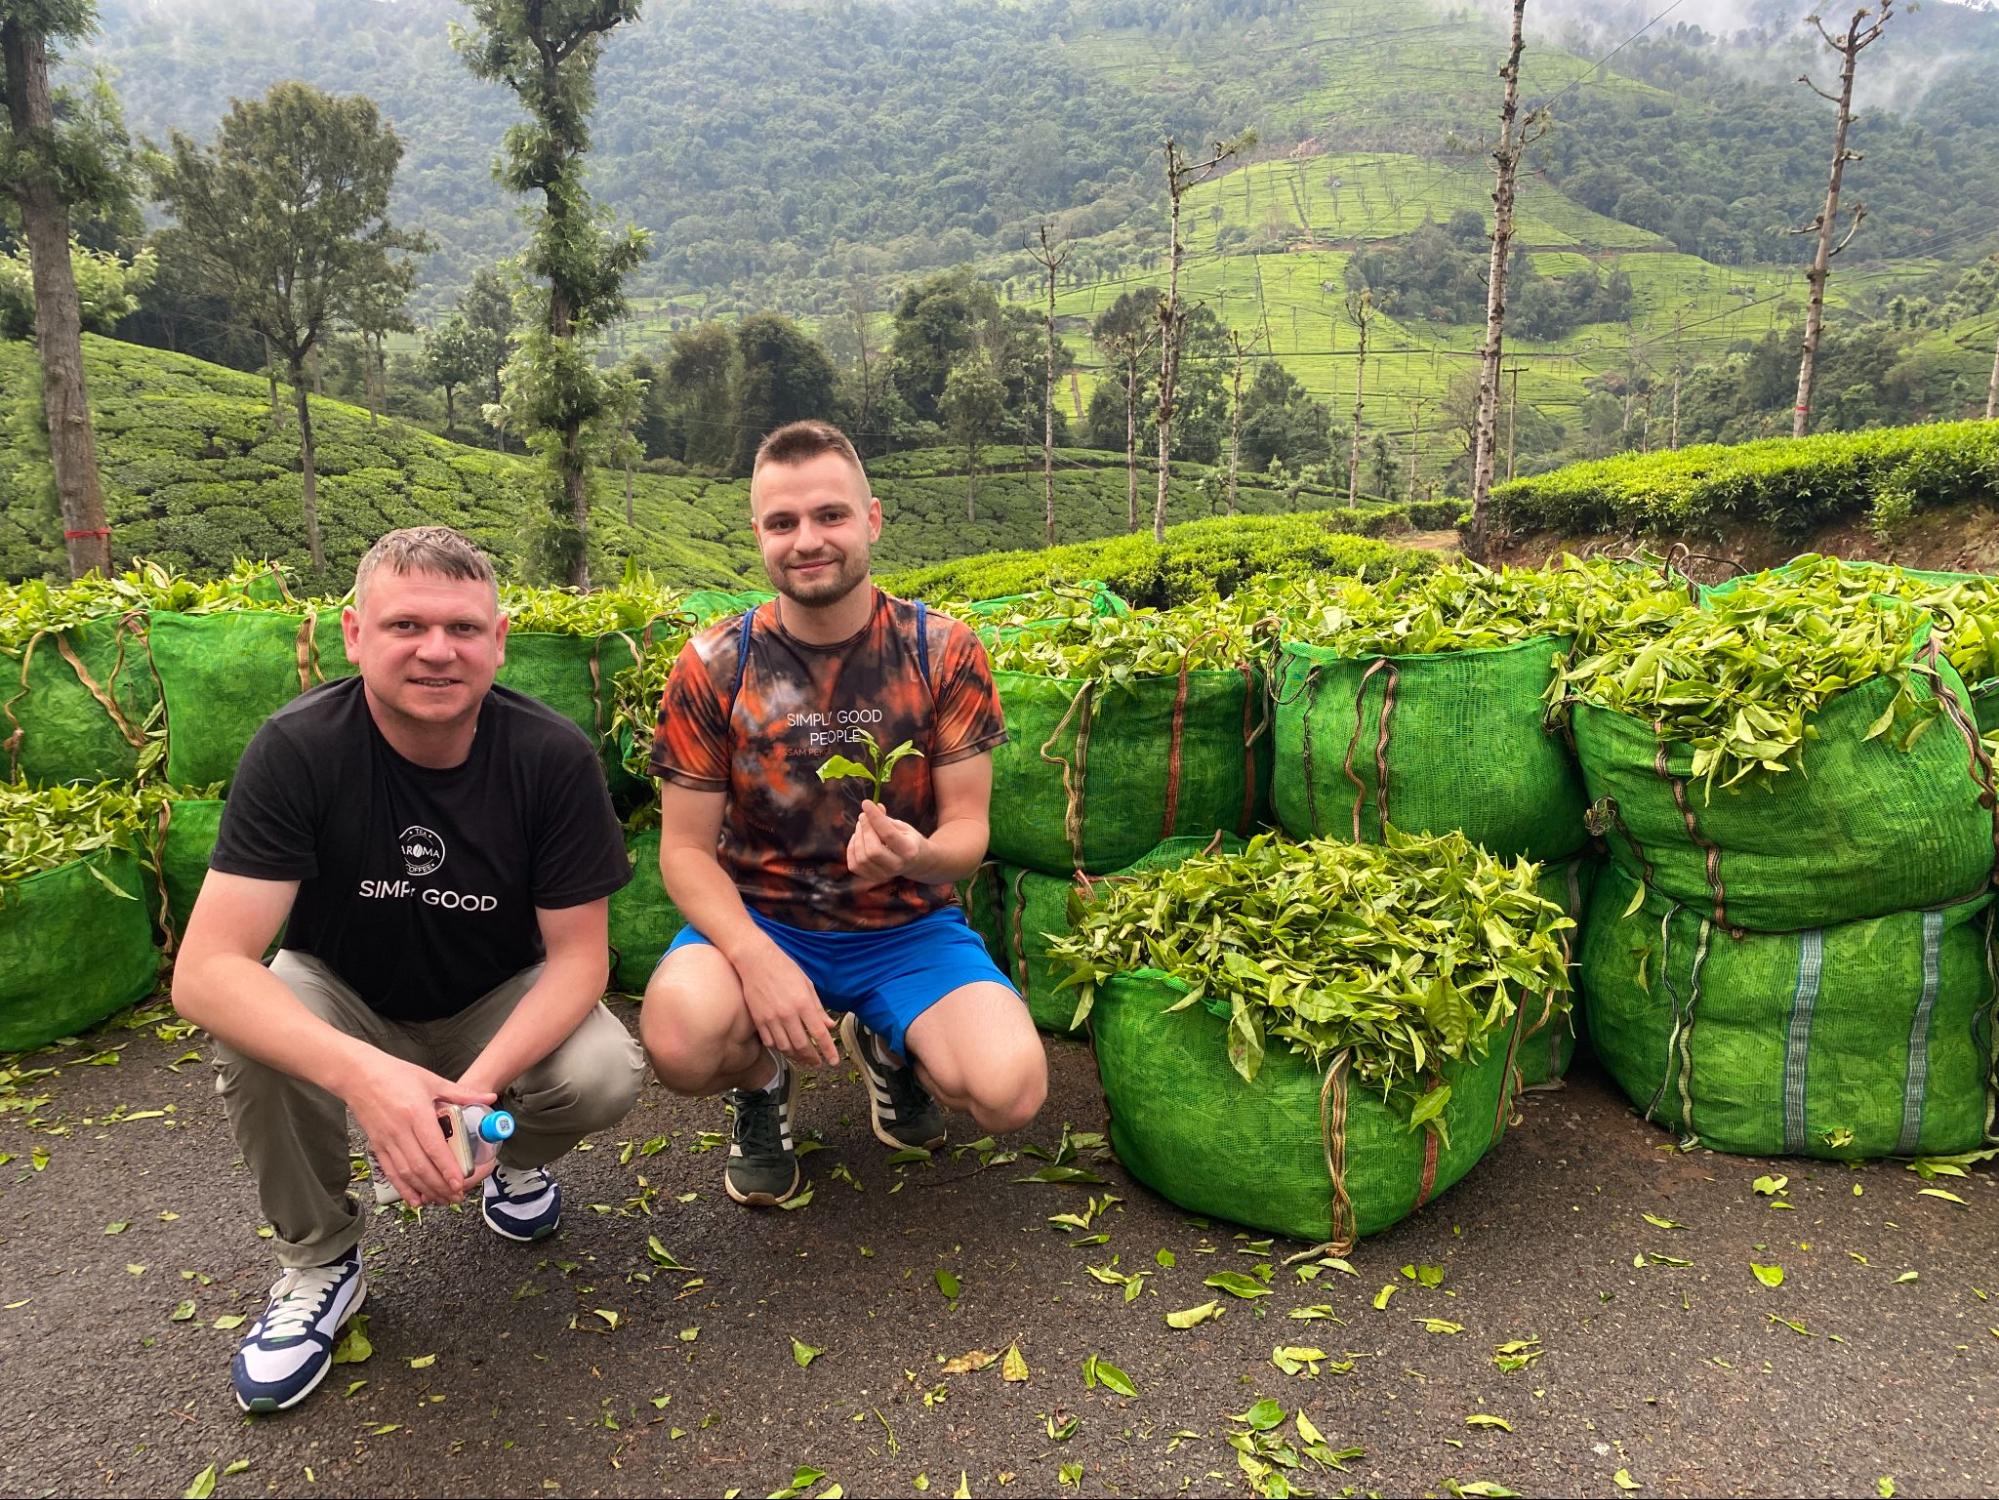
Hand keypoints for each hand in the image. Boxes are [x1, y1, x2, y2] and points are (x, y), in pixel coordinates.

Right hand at [342, 1053, 495, 1207]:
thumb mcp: (431, 1080)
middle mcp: (400, 1130)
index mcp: (416, 1113)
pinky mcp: (376, 1146)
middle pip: (421, 1166)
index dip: (447, 1168)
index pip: (434, 1147)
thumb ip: (462, 1093)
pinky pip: (390, 1172)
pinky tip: (416, 1200)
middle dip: (440, 1186)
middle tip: (457, 1197)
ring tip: (443, 1200)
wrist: (358, 1075)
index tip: (461, 1182)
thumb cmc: (396, 1074)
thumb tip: (490, 1097)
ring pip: (406, 1173)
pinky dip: (403, 1188)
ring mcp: (386, 1140)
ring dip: (425, 1190)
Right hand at [739, 940, 838, 1068]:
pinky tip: (785, 1048)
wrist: (755, 959)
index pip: (819, 1034)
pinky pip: (770, 1042)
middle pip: (802, 1046)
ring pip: (785, 1048)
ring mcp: (771, 1018)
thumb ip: (818, 1008)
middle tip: (817, 1063)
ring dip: (796, 1057)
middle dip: (812, 1058)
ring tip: (803, 1059)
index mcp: (803, 1003)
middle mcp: (787, 1014)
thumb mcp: (807, 984)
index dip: (828, 1050)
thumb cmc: (783, 968)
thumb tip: (829, 1025)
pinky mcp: (758, 1020)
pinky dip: (779, 1049)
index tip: (833, 1061)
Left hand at [847, 799, 925, 889]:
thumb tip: (871, 806)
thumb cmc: (908, 839)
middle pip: (873, 850)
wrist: (915, 862)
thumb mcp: (902, 826)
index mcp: (909, 850)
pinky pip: (854, 865)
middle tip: (863, 816)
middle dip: (865, 829)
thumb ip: (886, 819)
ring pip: (862, 858)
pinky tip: (858, 839)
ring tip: (861, 826)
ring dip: (857, 837)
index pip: (888, 834)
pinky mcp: (874, 878)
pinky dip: (852, 849)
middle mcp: (897, 866)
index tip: (866, 803)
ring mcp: (885, 875)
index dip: (875, 817)